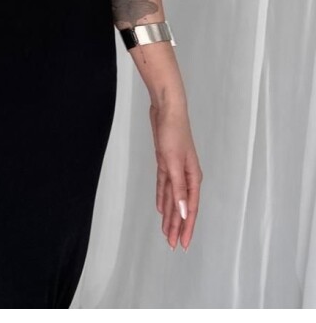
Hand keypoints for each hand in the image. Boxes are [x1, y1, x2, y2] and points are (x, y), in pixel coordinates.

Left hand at [148, 102, 201, 250]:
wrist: (166, 109)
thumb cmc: (173, 133)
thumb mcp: (174, 162)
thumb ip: (179, 189)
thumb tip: (184, 212)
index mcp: (193, 177)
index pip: (190, 208)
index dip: (186, 227)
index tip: (182, 244)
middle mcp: (186, 175)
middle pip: (182, 206)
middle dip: (177, 225)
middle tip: (172, 244)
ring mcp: (176, 168)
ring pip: (173, 197)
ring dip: (170, 214)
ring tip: (166, 231)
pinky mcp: (166, 161)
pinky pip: (165, 185)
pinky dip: (163, 196)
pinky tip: (161, 208)